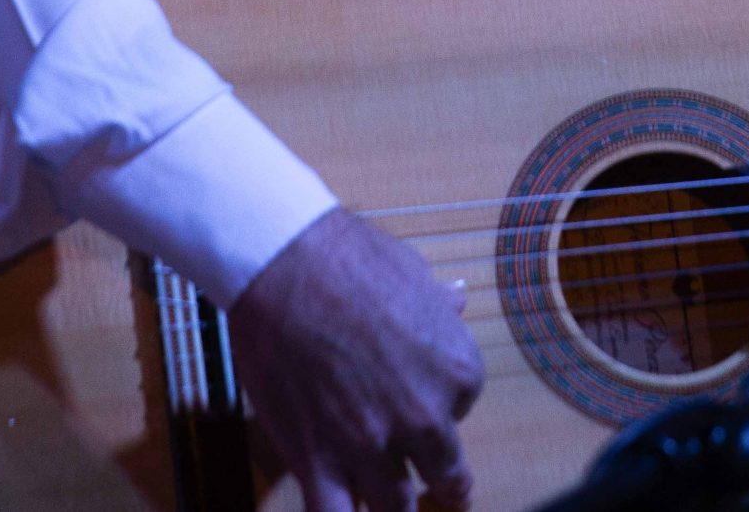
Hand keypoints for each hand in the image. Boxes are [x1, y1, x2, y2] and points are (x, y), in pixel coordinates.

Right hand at [228, 206, 485, 511]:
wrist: (287, 266)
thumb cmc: (351, 261)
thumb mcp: (414, 277)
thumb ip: (438, 308)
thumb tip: (456, 299)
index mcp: (458, 372)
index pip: (461, 408)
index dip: (439, 405)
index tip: (421, 398)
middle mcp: (425, 418)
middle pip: (443, 472)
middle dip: (443, 481)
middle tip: (444, 489)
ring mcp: (371, 446)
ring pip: (395, 508)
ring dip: (395, 509)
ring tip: (391, 507)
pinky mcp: (319, 461)